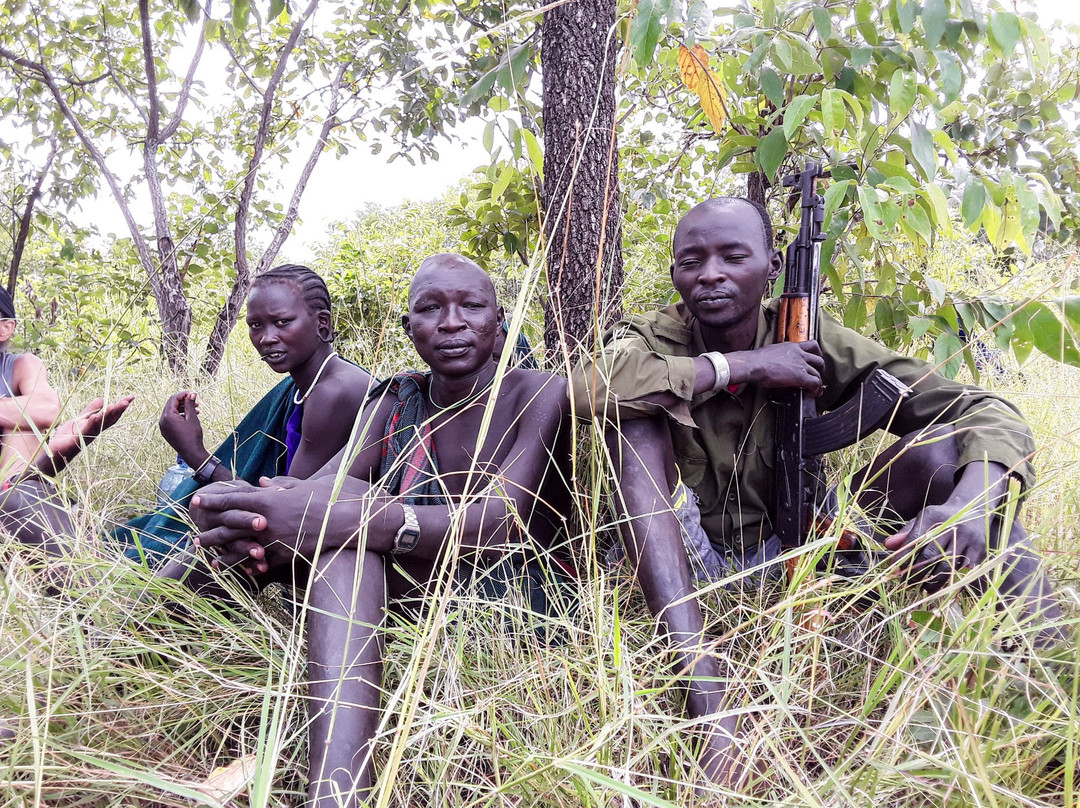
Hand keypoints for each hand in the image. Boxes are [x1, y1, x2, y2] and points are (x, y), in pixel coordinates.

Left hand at [33, 395, 134, 476]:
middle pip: (109, 420)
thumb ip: (90, 410)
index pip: (111, 414)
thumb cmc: (67, 436)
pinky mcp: (76, 441)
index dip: (121, 407)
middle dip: (118, 411)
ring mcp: (86, 436)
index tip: (131, 397)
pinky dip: (90, 425)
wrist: (55, 452)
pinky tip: (94, 417)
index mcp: (96, 426)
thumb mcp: (80, 419)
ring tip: (113, 406)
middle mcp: (95, 431)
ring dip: (106, 416)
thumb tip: (103, 399)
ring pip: (99, 425)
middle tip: (127, 402)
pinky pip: (84, 432)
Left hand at [159, 391, 205, 462]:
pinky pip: (171, 419)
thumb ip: (190, 404)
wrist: (191, 453)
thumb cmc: (192, 436)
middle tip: (195, 401)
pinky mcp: (166, 431)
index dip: (183, 395)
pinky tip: (190, 417)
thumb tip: (191, 394)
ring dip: (183, 408)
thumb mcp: (192, 418)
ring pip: (172, 412)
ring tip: (196, 409)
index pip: (173, 399)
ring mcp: (163, 427)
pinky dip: (180, 416)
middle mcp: (162, 421)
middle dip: (183, 401)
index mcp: (168, 417)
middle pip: (171, 405)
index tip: (193, 394)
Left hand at [191, 475, 372, 572]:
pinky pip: (265, 563)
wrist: (352, 521)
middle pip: (231, 527)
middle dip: (211, 532)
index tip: (198, 501)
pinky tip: (245, 573)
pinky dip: (254, 567)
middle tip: (195, 537)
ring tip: (212, 562)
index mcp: (270, 500)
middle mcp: (268, 521)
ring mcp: (276, 540)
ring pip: (243, 549)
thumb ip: (282, 484)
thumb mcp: (307, 484)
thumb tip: (264, 481)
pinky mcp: (287, 555)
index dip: (214, 500)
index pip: (234, 498)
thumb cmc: (333, 497)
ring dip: (225, 556)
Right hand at [726, 340, 824, 395]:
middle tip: (817, 375)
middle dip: (820, 369)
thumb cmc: (756, 360)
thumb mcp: (771, 352)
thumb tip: (776, 362)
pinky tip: (812, 393)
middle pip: (819, 360)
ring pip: (818, 373)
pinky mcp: (800, 376)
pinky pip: (815, 383)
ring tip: (815, 389)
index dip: (817, 353)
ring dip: (818, 382)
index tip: (816, 359)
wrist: (754, 364)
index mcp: (792, 346)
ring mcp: (801, 365)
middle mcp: (799, 354)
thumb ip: (779, 355)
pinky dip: (816, 389)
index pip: (812, 345)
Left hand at [884, 503, 991, 591]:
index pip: (915, 539)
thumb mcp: (923, 519)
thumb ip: (906, 533)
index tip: (896, 570)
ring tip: (924, 589)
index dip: (904, 556)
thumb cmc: (941, 518)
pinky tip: (945, 583)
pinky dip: (954, 576)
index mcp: (932, 516)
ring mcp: (967, 536)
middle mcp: (951, 525)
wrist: (973, 508)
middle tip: (908, 584)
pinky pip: (965, 567)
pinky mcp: (980, 546)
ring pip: (948, 565)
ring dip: (935, 581)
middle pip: (931, 555)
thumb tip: (887, 545)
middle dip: (917, 573)